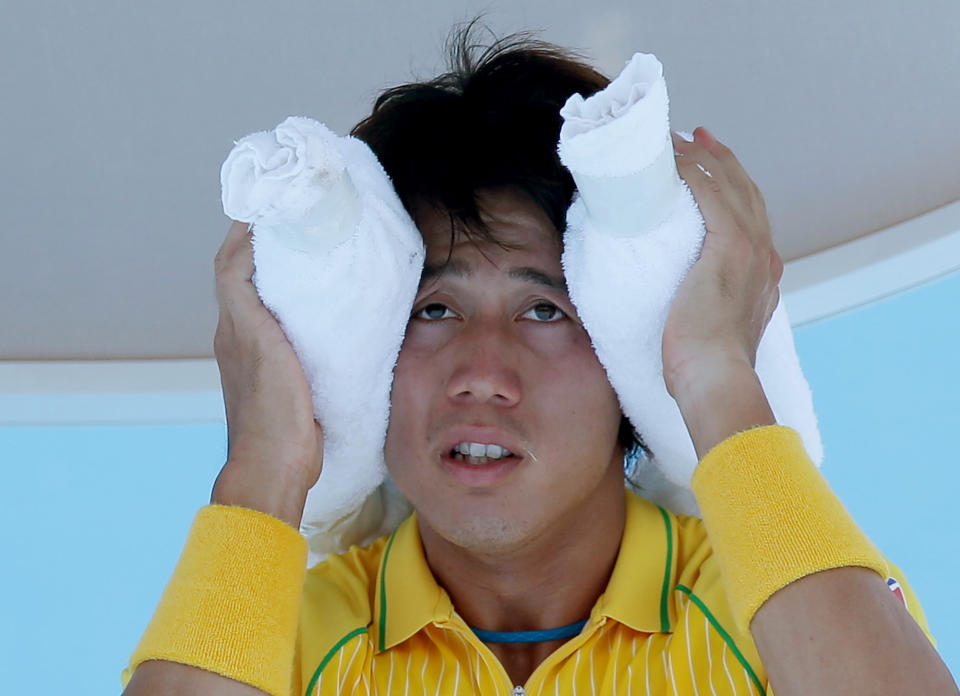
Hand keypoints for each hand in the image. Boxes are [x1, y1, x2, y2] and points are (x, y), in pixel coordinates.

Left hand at [211, 220, 322, 524]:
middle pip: (250, 279)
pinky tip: (329, 306)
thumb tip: (243, 243)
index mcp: (232, 325)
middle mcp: (242, 336)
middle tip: (301, 220)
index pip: (232, 263)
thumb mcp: (254, 339)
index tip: (272, 200)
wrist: (278, 465)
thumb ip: (242, 292)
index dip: (246, 230)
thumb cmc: (270, 409)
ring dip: (286, 274)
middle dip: (269, 246)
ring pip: (270, 302)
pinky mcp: (288, 374)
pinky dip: (303, 306)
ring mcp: (264, 357)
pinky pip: (290, 327)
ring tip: (317, 252)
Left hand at [661, 128, 783, 397]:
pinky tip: (675, 158)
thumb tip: (677, 313)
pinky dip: (694, 172)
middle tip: (695, 137)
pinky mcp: (728, 249)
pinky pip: (711, 195)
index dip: (731, 187)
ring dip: (704, 157)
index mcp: (763, 274)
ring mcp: (750, 250)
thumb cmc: (705, 369)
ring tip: (680, 139)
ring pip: (730, 186)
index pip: (750, 218)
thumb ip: (705, 315)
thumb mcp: (713, 334)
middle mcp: (763, 256)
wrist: (717, 379)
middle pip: (745, 192)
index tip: (710, 169)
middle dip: (720, 161)